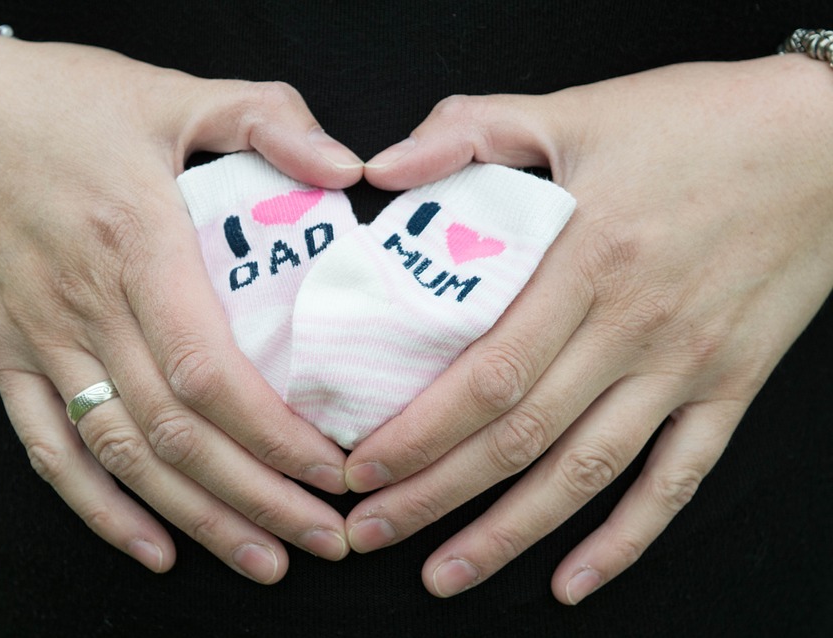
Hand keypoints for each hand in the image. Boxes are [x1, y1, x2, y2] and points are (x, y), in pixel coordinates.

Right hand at [0, 36, 362, 582]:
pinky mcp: (7, 356)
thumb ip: (268, 118)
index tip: (332, 470)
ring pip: (123, 457)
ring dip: (198, 520)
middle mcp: (87, 308)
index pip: (211, 372)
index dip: (275, 435)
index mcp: (138, 244)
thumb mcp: (173, 91)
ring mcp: (41, 341)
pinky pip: (49, 450)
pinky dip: (100, 509)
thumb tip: (350, 171)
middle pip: (178, 434)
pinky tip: (155, 548)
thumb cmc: (67, 101)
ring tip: (265, 562)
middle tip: (327, 541)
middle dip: (259, 500)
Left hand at [348, 54, 832, 600]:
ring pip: (586, 475)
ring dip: (510, 535)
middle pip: (520, 437)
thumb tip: (381, 170)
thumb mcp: (575, 107)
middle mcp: (634, 326)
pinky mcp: (730, 387)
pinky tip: (573, 582)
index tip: (360, 466)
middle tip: (370, 533)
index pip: (486, 372)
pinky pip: (677, 480)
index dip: (418, 431)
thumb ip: (470, 131)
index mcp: (587, 257)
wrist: (826, 140)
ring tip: (445, 575)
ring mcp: (686, 366)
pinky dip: (625, 541)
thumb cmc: (695, 121)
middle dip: (435, 496)